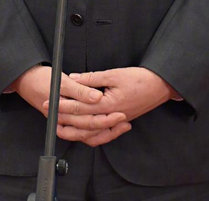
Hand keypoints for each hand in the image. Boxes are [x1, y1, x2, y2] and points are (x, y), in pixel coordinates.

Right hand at [11, 65, 129, 146]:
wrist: (26, 81)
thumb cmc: (41, 80)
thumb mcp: (61, 81)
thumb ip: (80, 90)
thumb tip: (96, 97)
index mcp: (61, 112)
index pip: (86, 120)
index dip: (104, 117)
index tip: (119, 112)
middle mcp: (63, 121)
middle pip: (89, 129)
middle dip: (108, 125)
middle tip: (124, 118)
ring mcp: (65, 123)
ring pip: (87, 135)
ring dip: (105, 131)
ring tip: (122, 125)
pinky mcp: (67, 121)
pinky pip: (83, 132)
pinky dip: (96, 131)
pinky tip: (109, 126)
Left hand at [44, 67, 172, 123]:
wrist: (160, 87)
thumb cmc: (139, 79)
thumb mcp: (114, 74)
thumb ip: (92, 78)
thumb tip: (74, 78)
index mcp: (107, 105)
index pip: (79, 107)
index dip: (63, 105)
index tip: (50, 102)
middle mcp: (110, 117)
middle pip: (82, 122)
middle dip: (63, 117)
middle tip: (49, 113)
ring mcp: (115, 122)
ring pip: (90, 132)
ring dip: (74, 129)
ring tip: (60, 126)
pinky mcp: (119, 122)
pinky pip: (102, 135)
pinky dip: (91, 135)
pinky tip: (83, 132)